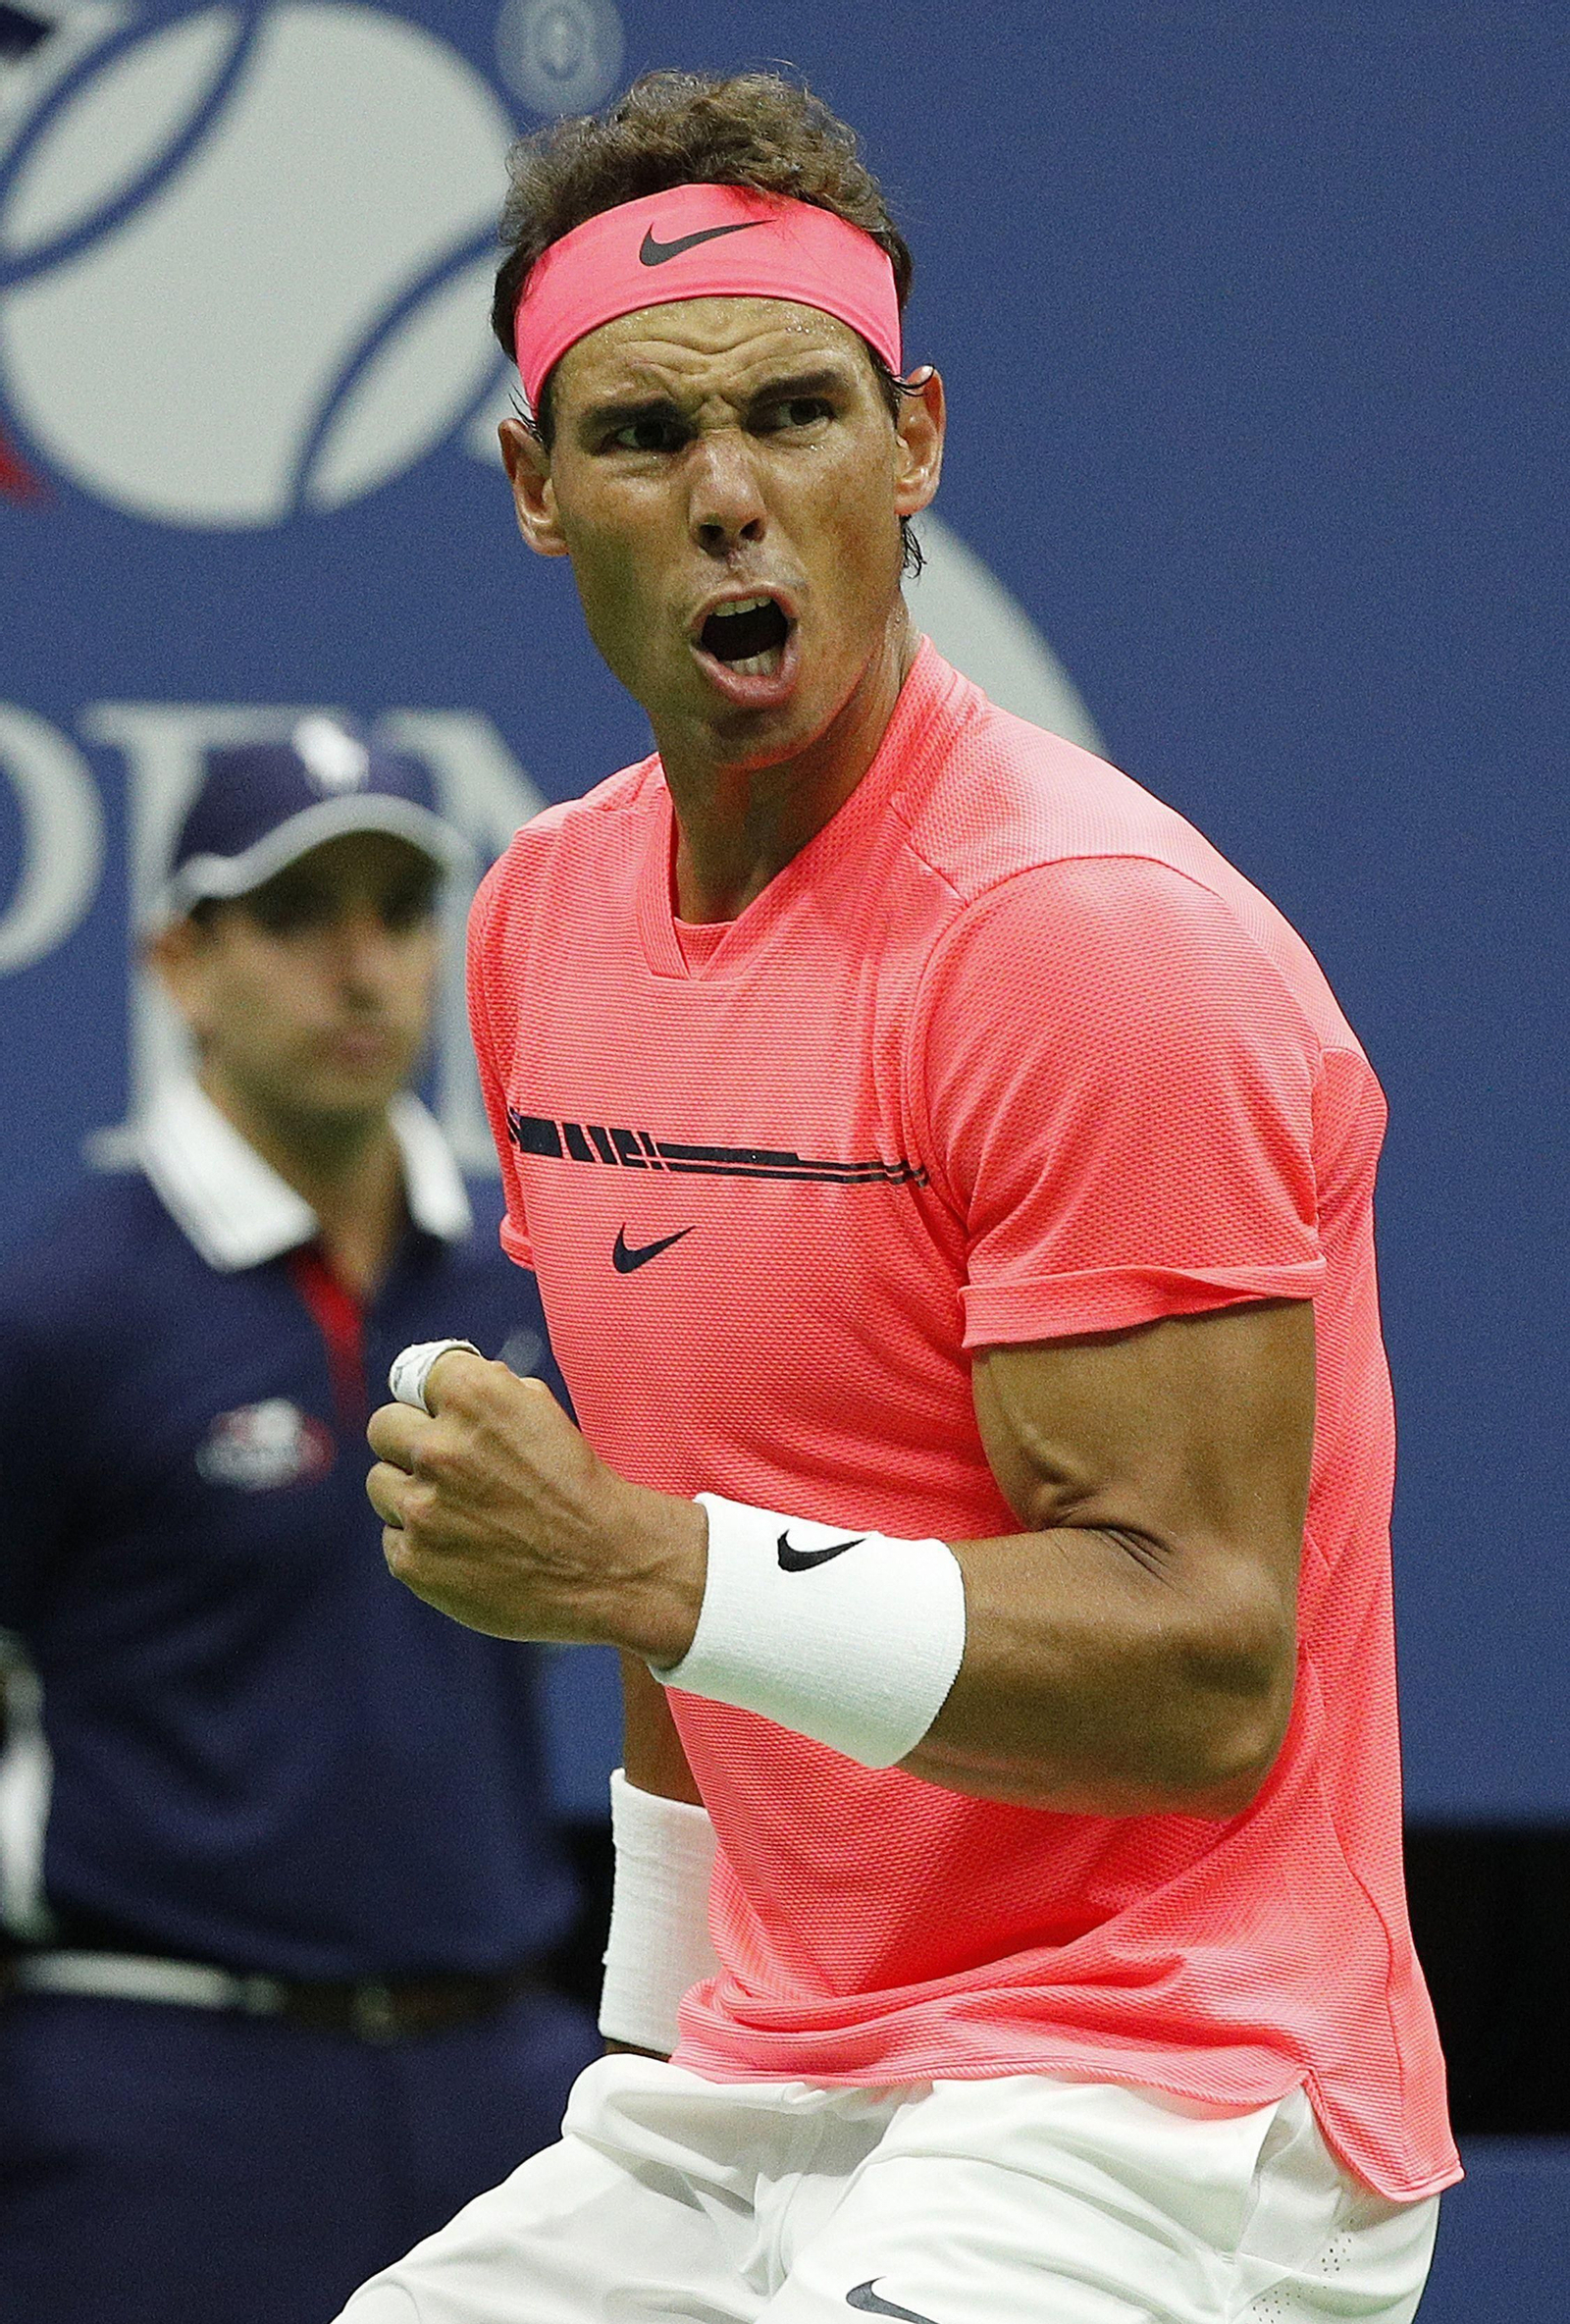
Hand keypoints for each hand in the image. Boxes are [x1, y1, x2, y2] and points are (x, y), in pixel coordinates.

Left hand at [366, 1350, 705, 1659]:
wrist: (607, 1567)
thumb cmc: (577, 1486)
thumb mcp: (541, 1411)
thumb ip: (487, 1390)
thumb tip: (438, 1385)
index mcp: (475, 1397)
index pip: (417, 1375)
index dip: (436, 1398)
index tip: (448, 1414)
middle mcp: (440, 1447)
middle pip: (384, 1426)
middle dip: (411, 1441)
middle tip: (448, 1466)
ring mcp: (421, 1508)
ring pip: (381, 1483)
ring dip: (411, 1493)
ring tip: (461, 1512)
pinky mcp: (413, 1561)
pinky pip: (393, 1537)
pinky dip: (421, 1542)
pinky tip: (464, 1548)